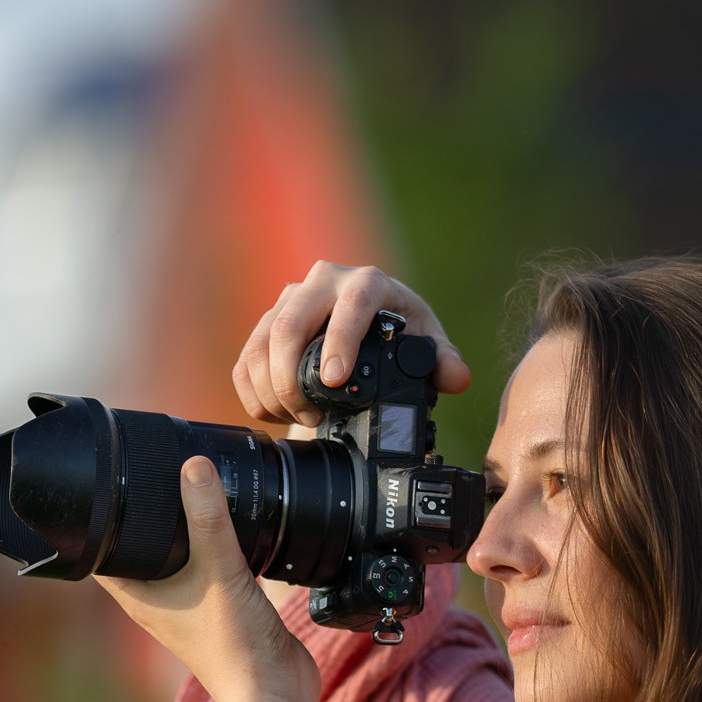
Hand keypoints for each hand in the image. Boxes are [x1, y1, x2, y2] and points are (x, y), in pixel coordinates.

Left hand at [96, 456, 320, 701]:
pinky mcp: (219, 606)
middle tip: (150, 474)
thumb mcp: (220, 570)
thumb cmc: (235, 646)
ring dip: (179, 529)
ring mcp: (188, 605)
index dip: (99, 519)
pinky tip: (228, 524)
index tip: (110, 484)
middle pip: (136, 550)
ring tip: (186, 490)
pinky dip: (212, 544)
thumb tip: (194, 467)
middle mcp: (158, 601)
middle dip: (141, 515)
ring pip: (174, 557)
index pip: (100, 552)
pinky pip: (208, 566)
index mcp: (140, 596)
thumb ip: (208, 518)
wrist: (275, 690)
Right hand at [232, 261, 472, 430]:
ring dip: (272, 388)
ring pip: (262, 342)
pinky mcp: (266, 323)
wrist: (365, 322)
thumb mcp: (425, 342)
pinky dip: (254, 392)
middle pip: (290, 323)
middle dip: (292, 377)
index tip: (334, 380)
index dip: (339, 341)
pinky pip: (246, 358)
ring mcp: (289, 300)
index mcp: (367, 283)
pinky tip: (274, 413)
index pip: (351, 305)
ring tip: (298, 418)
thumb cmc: (398, 330)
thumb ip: (443, 361)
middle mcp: (322, 283)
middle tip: (311, 415)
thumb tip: (455, 377)